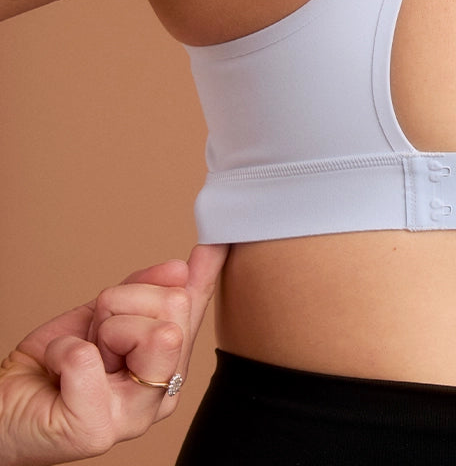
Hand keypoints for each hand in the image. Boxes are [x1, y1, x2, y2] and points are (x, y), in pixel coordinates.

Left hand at [0, 244, 227, 465]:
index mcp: (170, 365)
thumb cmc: (49, 369)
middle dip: (121, 303)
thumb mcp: (101, 317)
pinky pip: (87, 358)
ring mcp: (135, 416)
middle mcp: (163, 394)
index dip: (207, 271)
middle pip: (174, 305)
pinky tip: (59, 371)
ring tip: (84, 355)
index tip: (219, 240)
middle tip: (98, 334)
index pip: (194, 306)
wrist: (2, 410)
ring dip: (100, 330)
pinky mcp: (97, 429)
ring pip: (150, 330)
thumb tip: (181, 267)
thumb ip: (144, 292)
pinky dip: (63, 351)